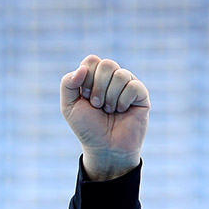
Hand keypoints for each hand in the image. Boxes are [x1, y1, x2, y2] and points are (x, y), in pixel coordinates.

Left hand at [61, 55, 148, 180]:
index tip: (85, 97)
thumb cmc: (87, 128)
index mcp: (95, 77)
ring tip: (109, 110)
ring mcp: (128, 84)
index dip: (86, 78)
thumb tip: (82, 68)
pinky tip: (122, 111)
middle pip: (107, 64)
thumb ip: (67, 84)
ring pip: (120, 74)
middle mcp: (112, 78)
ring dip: (110, 97)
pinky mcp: (141, 94)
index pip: (92, 60)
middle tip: (96, 105)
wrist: (105, 148)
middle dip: (98, 88)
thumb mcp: (69, 106)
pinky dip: (123, 101)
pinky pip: (133, 86)